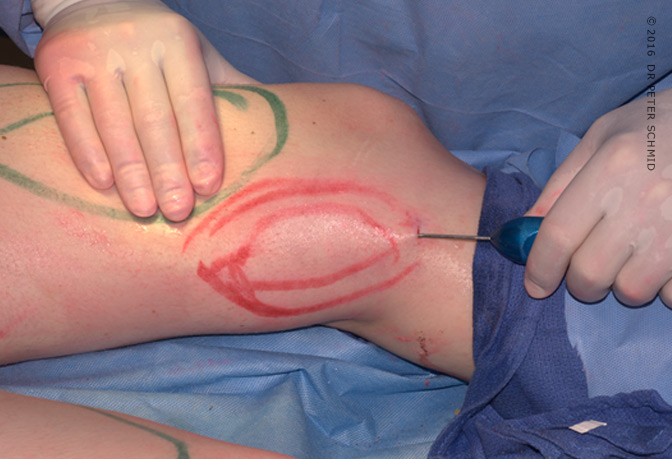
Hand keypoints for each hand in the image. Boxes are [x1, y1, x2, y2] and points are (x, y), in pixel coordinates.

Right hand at [32, 0, 256, 220]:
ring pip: (114, 123)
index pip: (193, 101)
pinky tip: (103, 185)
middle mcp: (135, 43)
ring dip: (131, 173)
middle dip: (168, 170)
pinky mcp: (56, 65)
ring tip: (145, 210)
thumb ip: (231, 89)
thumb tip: (281, 127)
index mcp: (177, 41)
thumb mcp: (198, 56)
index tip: (209, 186)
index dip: (202, 145)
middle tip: (179, 211)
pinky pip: (72, 118)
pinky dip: (87, 154)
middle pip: (154, 118)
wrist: (92, 1)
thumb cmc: (159, 44)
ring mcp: (92, 53)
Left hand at [525, 86, 671, 305]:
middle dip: (581, 282)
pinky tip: (666, 259)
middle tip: (588, 268)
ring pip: (632, 290)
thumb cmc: (658, 125)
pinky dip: (665, 287)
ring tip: (633, 256)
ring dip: (624, 284)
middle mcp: (644, 202)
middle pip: (590, 273)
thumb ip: (560, 185)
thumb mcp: (602, 137)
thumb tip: (526, 229)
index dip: (540, 268)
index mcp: (611, 169)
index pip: (558, 235)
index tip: (535, 285)